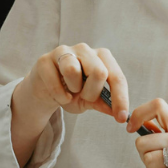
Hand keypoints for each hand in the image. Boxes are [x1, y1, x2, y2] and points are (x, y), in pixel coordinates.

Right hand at [10, 43, 127, 167]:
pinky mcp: (45, 60)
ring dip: (74, 89)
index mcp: (101, 57)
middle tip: (84, 97)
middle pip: (99, 71)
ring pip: (73, 71)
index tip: (121, 118)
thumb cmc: (72, 91)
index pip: (116, 77)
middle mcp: (85, 50)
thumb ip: (105, 104)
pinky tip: (60, 95)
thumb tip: (122, 114)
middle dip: (93, 93)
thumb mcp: (91, 100)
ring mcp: (63, 52)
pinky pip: (55, 81)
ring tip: (70, 91)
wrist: (46, 90)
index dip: (121, 98)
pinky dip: (59, 95)